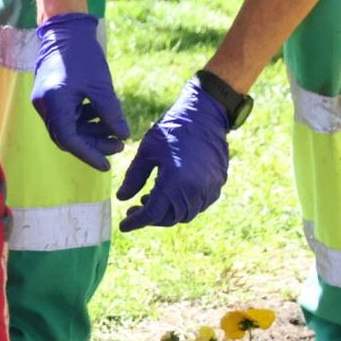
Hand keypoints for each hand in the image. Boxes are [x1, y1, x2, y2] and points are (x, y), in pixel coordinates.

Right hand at [32, 13, 129, 170]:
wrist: (65, 30)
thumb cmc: (83, 54)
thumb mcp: (101, 85)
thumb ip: (111, 113)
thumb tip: (123, 136)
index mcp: (54, 103)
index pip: (69, 140)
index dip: (89, 154)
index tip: (107, 164)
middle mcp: (44, 105)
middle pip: (67, 137)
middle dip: (92, 144)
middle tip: (117, 146)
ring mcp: (44, 101)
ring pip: (67, 128)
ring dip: (90, 132)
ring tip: (115, 131)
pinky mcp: (49, 96)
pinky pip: (66, 116)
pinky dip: (83, 120)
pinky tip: (101, 116)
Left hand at [117, 78, 230, 231]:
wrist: (205, 115)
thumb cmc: (172, 130)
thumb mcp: (146, 152)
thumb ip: (133, 178)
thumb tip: (122, 199)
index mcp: (175, 182)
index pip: (153, 214)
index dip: (136, 222)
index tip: (123, 225)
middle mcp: (195, 190)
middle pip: (170, 218)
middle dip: (150, 218)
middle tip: (134, 210)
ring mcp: (209, 188)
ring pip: (186, 214)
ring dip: (167, 213)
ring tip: (151, 199)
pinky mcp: (218, 183)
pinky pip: (199, 205)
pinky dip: (183, 206)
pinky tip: (171, 195)